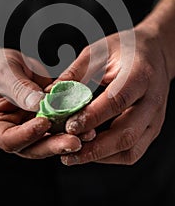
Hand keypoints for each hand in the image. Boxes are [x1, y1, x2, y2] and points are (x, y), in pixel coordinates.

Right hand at [0, 40, 81, 157]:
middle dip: (55, 144)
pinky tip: (89, 118)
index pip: (9, 140)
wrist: (6, 63)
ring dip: (69, 137)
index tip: (43, 123)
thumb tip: (38, 103)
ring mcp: (32, 127)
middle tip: (74, 141)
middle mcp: (15, 132)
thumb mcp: (3, 75)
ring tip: (88, 133)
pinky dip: (74, 122)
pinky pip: (60, 123)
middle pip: (34, 147)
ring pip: (51, 139)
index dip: (27, 135)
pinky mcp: (47, 118)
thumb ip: (19, 89)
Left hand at [52, 25, 170, 165]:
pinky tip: (90, 152)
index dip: (93, 116)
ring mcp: (155, 118)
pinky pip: (133, 152)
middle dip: (95, 147)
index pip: (117, 100)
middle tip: (67, 150)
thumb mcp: (99, 51)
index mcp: (140, 75)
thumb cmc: (125, 49)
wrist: (155, 53)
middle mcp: (152, 100)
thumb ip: (76, 73)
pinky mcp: (152, 129)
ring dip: (101, 156)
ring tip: (74, 156)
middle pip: (126, 132)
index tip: (69, 125)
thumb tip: (51, 94)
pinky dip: (110, 157)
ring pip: (130, 149)